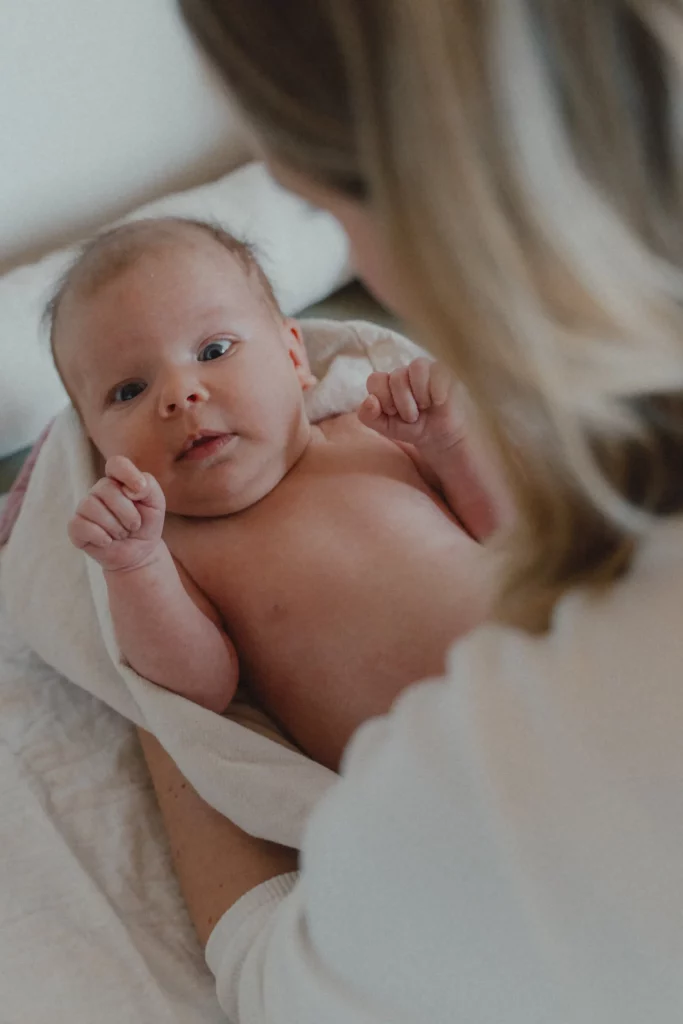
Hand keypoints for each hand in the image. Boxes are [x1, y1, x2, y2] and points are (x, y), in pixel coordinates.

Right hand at [68, 456, 165, 572]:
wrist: (139, 552)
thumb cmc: (146, 523)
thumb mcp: (156, 503)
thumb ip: (149, 486)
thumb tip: (129, 488)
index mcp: (119, 480)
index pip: (116, 464)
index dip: (128, 474)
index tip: (140, 491)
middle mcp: (99, 491)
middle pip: (106, 488)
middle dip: (127, 512)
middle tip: (134, 525)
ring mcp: (85, 507)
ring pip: (92, 507)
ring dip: (115, 527)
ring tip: (122, 534)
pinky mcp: (76, 527)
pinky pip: (82, 526)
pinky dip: (101, 537)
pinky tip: (108, 541)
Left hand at [359, 358, 467, 451]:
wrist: (439, 436)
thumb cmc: (412, 428)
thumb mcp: (385, 427)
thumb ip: (368, 416)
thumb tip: (370, 399)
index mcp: (386, 383)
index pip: (375, 379)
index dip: (383, 398)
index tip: (393, 412)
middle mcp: (403, 373)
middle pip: (396, 377)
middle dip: (404, 404)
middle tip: (412, 416)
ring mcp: (423, 369)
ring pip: (416, 367)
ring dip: (420, 395)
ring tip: (425, 407)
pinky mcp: (442, 371)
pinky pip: (436, 371)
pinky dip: (436, 391)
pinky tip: (438, 402)